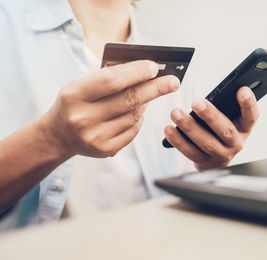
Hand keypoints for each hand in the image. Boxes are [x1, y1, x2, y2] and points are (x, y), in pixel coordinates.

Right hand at [42, 60, 179, 157]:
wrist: (58, 135)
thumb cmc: (75, 102)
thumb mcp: (81, 85)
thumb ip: (109, 77)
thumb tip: (146, 72)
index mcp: (74, 94)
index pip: (112, 79)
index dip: (136, 72)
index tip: (155, 67)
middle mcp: (83, 117)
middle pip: (129, 99)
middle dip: (155, 88)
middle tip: (174, 81)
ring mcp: (94, 136)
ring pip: (134, 116)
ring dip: (144, 104)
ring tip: (145, 96)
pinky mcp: (105, 150)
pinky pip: (133, 131)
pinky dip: (138, 120)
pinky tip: (135, 113)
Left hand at [164, 86, 258, 169]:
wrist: (214, 159)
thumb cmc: (220, 130)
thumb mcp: (229, 118)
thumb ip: (226, 107)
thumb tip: (215, 92)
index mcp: (244, 128)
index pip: (251, 116)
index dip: (248, 104)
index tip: (242, 90)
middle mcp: (236, 144)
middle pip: (225, 130)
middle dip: (210, 116)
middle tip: (196, 102)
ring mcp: (221, 156)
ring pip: (206, 142)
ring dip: (189, 126)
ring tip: (175, 112)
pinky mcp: (205, 164)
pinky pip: (190, 152)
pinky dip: (178, 140)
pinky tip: (169, 129)